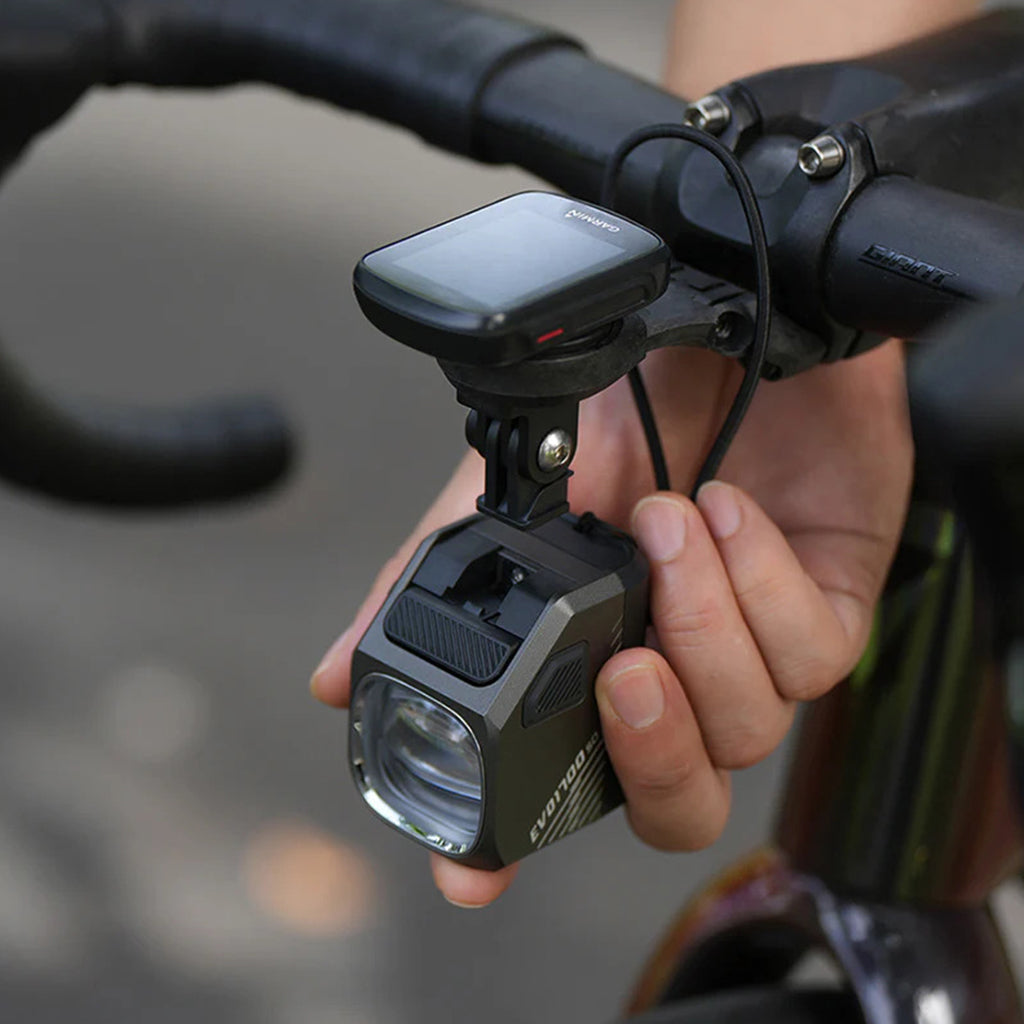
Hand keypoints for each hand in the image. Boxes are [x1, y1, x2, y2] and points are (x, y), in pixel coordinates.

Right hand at [310, 341, 912, 905]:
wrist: (726, 332)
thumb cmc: (623, 419)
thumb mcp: (505, 497)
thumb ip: (430, 587)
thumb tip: (333, 678)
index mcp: (592, 670)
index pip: (556, 790)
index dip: (510, 841)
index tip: (470, 870)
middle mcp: (675, 681)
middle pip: (676, 806)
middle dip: (648, 751)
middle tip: (619, 670)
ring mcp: (757, 655)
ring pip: (745, 725)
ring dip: (698, 623)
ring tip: (662, 520)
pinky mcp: (833, 615)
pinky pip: (811, 654)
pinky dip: (758, 581)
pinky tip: (724, 511)